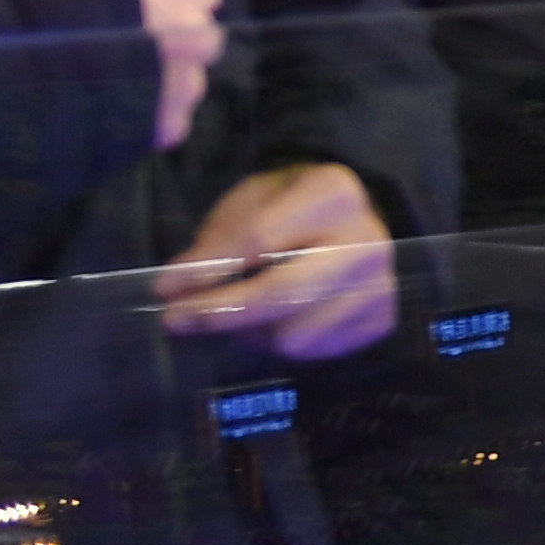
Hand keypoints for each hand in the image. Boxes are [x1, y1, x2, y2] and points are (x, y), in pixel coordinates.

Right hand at [82, 0, 224, 149]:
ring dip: (161, 84)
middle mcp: (190, 22)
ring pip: (189, 83)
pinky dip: (146, 121)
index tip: (152, 13)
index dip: (176, 2)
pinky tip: (110, 110)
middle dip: (174, 45)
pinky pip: (170, 123)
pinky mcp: (164, 121)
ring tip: (112, 84)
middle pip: (202, 39)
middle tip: (130, 52)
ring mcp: (182, 75)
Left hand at [154, 161, 396, 358]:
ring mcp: (379, 285)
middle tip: (178, 319)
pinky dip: (281, 342)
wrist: (357, 223)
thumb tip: (180, 282)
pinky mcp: (381, 320)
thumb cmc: (293, 206)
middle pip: (280, 292)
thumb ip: (219, 236)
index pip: (260, 240)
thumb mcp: (253, 199)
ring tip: (235, 314)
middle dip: (220, 311)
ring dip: (251, 331)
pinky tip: (272, 320)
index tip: (164, 287)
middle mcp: (367, 240)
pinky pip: (313, 351)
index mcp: (335, 193)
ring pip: (294, 334)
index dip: (207, 269)